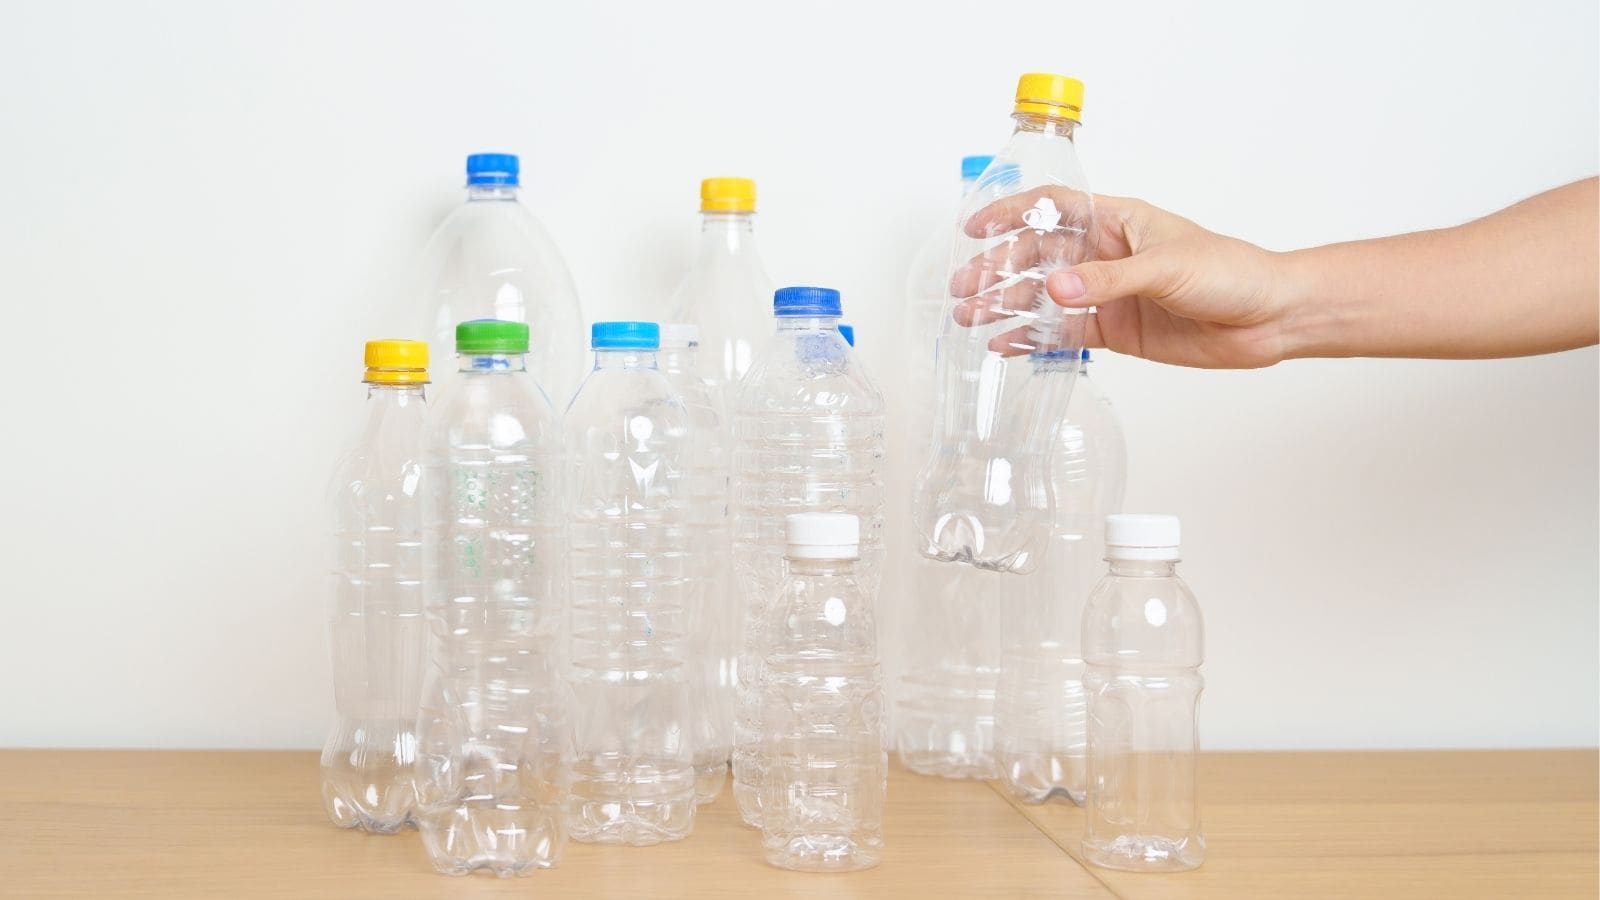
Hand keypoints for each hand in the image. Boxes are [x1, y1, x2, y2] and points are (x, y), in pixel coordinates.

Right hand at [951, 188, 1292, 367]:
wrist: (1269, 318)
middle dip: (997, 271)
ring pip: (1043, 299)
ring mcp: (1107, 294)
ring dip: (1006, 307)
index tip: (975, 229)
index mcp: (1117, 222)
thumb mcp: (1166, 268)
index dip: (1011, 215)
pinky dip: (1032, 340)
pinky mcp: (1114, 330)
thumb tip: (1054, 290)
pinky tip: (1005, 345)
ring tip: (972, 320)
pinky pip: (1063, 334)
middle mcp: (1105, 256)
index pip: (1052, 209)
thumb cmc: (1231, 272)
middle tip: (964, 289)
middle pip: (1037, 258)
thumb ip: (1107, 281)